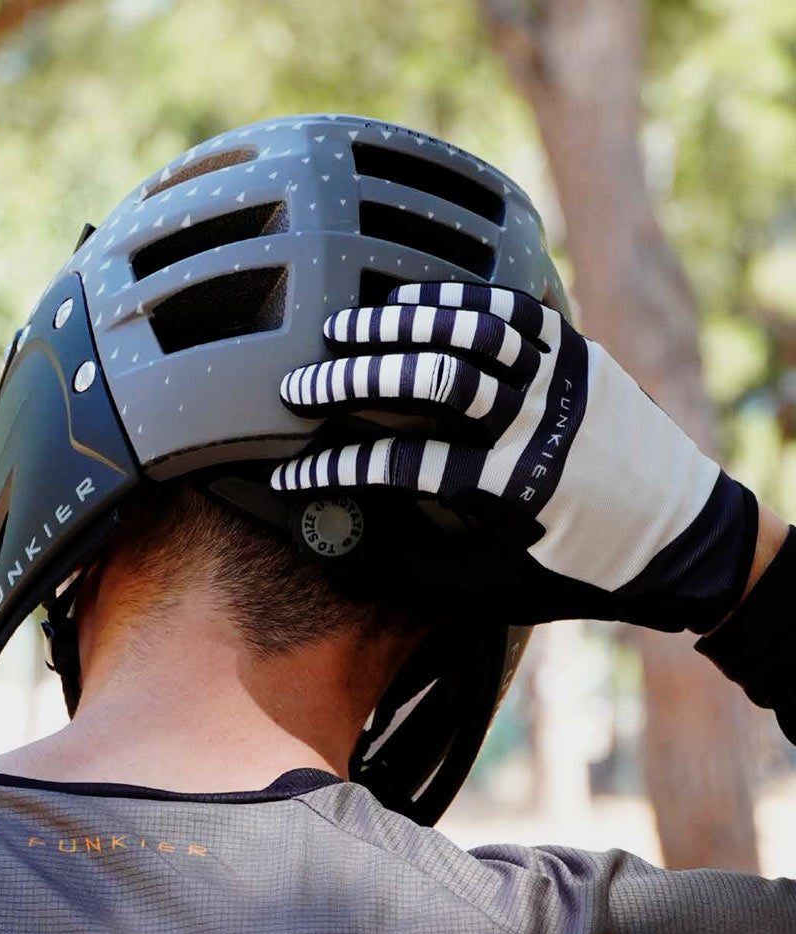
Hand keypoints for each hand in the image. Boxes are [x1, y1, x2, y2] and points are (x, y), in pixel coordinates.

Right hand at [270, 282, 758, 631]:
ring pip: (469, 333)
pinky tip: (406, 306)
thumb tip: (334, 559)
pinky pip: (509, 310)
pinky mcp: (578, 351)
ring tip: (339, 332)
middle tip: (301, 388)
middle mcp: (538, 426)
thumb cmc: (581, 569)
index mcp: (515, 493)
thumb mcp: (496, 590)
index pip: (402, 468)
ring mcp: (562, 379)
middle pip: (431, 382)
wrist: (683, 536)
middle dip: (353, 382)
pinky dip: (452, 301)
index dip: (336, 469)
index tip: (292, 475)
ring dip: (395, 327)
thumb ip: (411, 576)